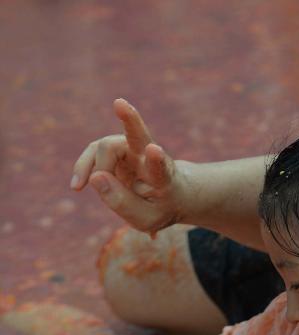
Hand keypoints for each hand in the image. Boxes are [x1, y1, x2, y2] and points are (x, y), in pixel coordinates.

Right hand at [71, 99, 186, 235]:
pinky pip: (95, 151)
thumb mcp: (146, 218)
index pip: (161, 168)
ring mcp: (133, 149)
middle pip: (139, 135)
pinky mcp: (117, 148)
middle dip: (131, 120)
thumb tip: (95, 177)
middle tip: (120, 103)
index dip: (156, 160)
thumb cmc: (161, 208)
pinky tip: (78, 185)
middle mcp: (150, 156)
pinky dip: (84, 167)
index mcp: (164, 178)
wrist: (172, 195)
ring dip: (91, 167)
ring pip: (106, 146)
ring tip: (80, 187)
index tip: (154, 150)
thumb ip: (121, 202)